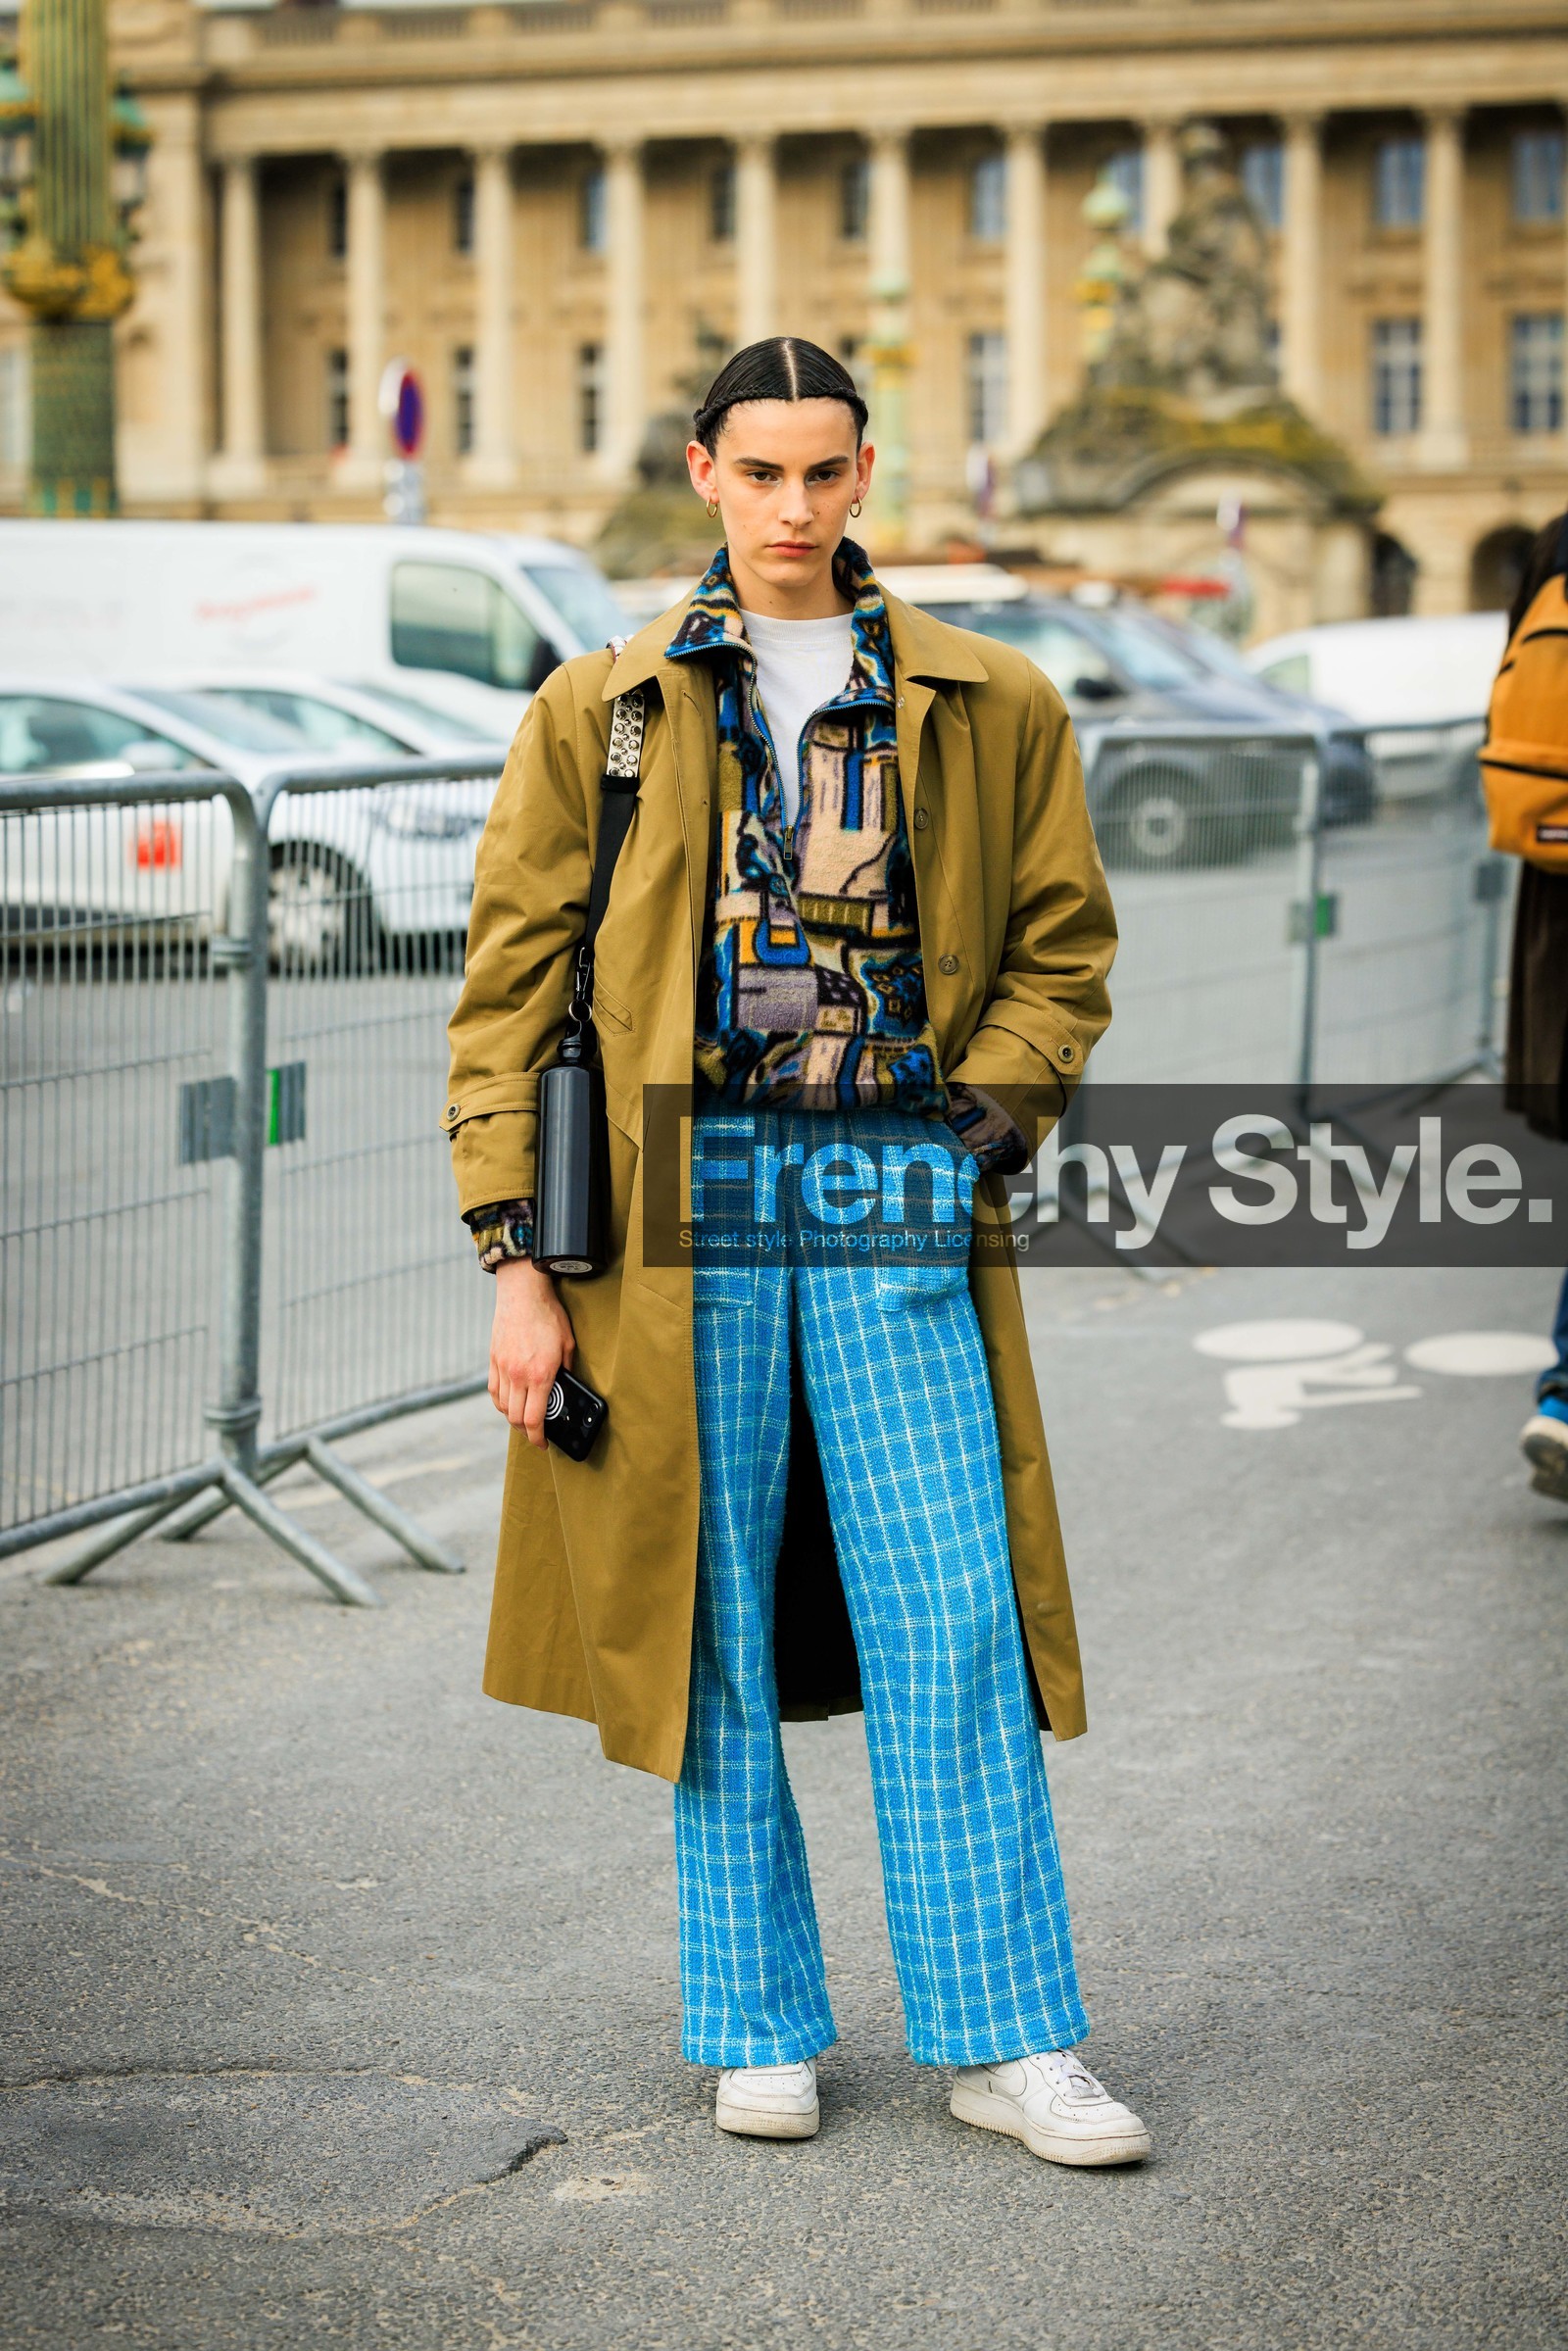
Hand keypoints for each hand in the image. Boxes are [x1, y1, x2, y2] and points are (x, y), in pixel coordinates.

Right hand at [489, 1258, 575, 1447]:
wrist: (522, 1292)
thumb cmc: (549, 1316)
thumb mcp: (568, 1344)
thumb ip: (567, 1370)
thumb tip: (565, 1387)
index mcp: (540, 1374)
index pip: (534, 1419)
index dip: (538, 1437)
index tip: (543, 1443)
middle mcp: (518, 1375)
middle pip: (516, 1418)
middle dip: (527, 1432)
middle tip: (536, 1434)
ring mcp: (502, 1368)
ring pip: (503, 1407)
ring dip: (513, 1419)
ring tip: (524, 1420)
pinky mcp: (493, 1360)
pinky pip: (494, 1391)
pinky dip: (501, 1403)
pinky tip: (508, 1403)